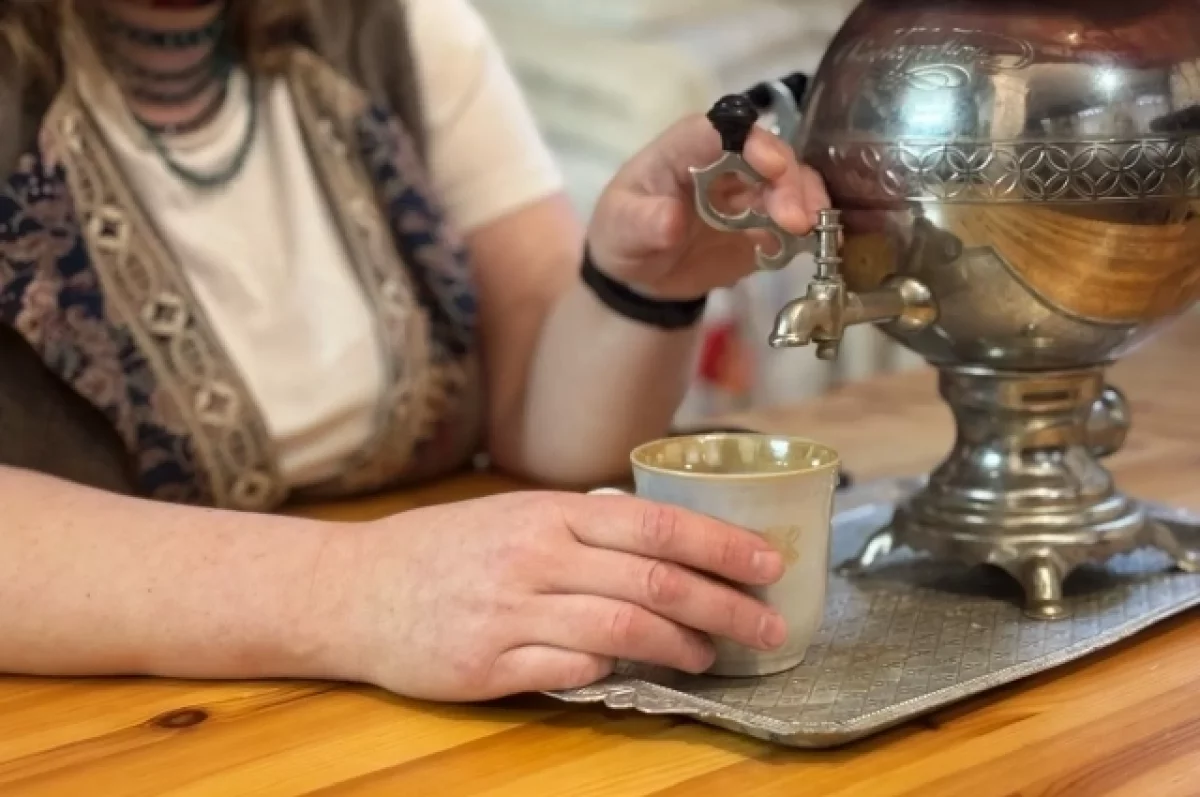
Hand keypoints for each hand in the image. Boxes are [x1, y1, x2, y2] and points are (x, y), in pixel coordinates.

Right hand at [327, 491, 786, 701]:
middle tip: (770, 626)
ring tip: (711, 655)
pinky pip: (571, 667)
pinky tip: (636, 670)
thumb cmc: (440, 549)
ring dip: (681, 644)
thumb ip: (580, 526)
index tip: (769, 562)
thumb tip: (657, 538)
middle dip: (725, 605)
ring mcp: (512, 611)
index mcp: (548, 513)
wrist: (353, 589)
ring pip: (624, 626)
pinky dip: (614, 667)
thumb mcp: (511, 514)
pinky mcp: (489, 663)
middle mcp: (536, 556)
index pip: (656, 524)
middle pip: (655, 579)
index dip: (721, 544)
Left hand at [587, 114, 829, 300]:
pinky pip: (795, 219)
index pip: (725, 128)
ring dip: (806, 201)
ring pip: (792, 181)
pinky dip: (807, 230)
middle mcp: (727, 161)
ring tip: (806, 230)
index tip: (772, 167)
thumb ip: (644, 222)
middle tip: (795, 219)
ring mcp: (750, 192)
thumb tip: (671, 220)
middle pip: (770, 152)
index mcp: (687, 146)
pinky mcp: (766, 224)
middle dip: (789, 180)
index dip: (753, 141)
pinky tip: (809, 245)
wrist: (639, 275)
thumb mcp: (622, 227)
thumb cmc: (625, 233)